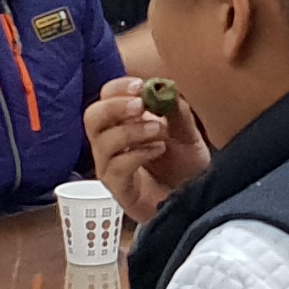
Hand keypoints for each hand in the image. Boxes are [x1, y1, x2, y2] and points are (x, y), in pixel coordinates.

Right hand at [85, 74, 207, 221]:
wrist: (196, 203)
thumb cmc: (186, 167)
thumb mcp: (187, 134)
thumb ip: (177, 112)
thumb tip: (165, 89)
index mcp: (123, 123)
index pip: (105, 98)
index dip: (118, 89)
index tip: (139, 85)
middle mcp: (111, 144)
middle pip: (92, 118)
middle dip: (114, 107)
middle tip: (140, 106)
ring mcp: (111, 168)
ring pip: (102, 143)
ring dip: (130, 130)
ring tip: (158, 130)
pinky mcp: (118, 190)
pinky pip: (115, 168)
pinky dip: (136, 154)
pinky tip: (159, 149)